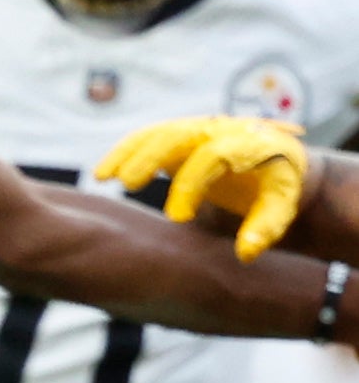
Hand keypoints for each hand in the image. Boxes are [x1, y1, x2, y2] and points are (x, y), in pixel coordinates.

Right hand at [98, 115, 306, 260]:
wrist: (280, 165)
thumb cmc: (277, 191)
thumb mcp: (280, 209)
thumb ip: (265, 229)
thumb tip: (245, 253)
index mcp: (248, 144)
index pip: (212, 156)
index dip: (190, 185)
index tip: (177, 219)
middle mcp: (221, 130)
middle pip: (179, 134)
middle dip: (150, 157)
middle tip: (128, 184)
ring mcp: (197, 131)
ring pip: (156, 133)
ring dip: (126, 153)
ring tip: (101, 177)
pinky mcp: (179, 138)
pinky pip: (147, 139)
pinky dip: (123, 153)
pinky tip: (103, 175)